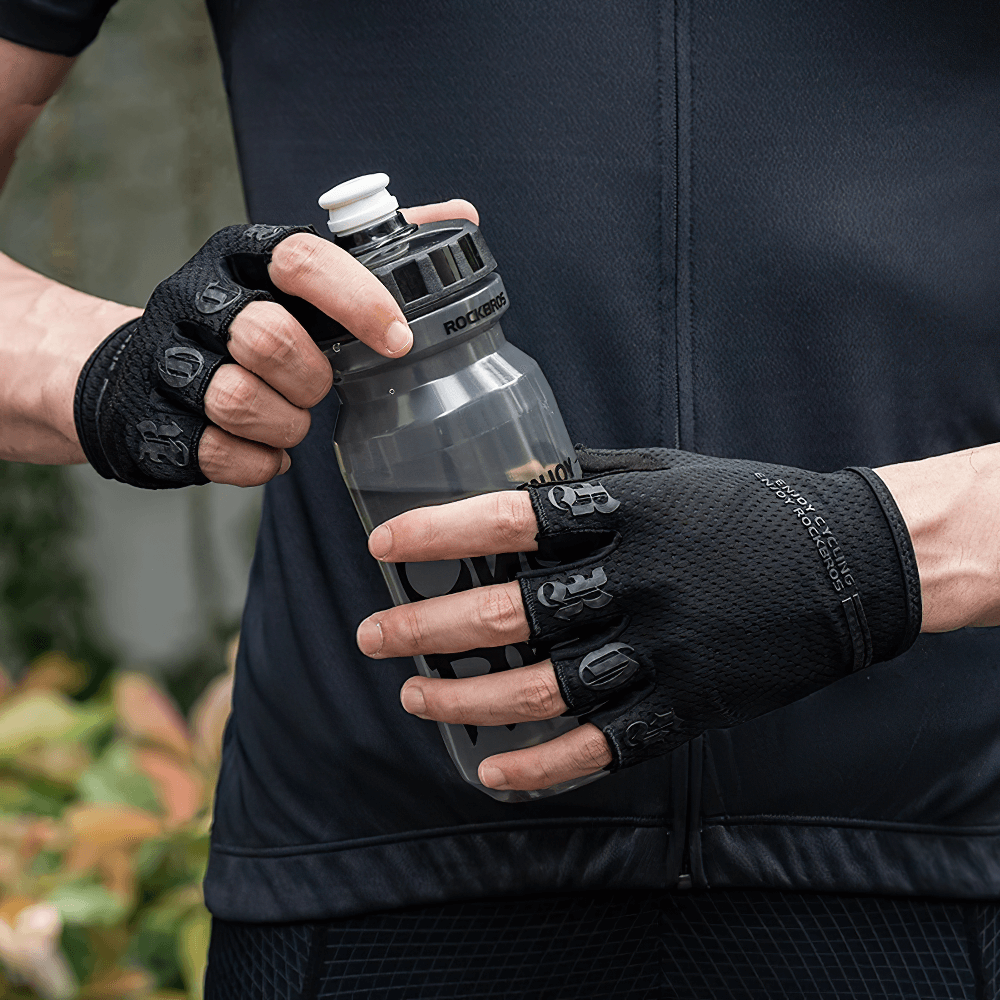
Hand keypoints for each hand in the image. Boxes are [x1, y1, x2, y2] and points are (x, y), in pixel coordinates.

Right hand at [73, 201, 476, 487]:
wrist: (138, 370)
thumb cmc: (245, 320)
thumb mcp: (299, 277)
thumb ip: (375, 251)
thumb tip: (461, 215)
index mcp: (242, 254)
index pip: (301, 258)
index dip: (358, 300)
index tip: (398, 340)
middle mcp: (197, 298)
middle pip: (268, 338)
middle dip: (311, 378)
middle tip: (320, 388)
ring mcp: (166, 359)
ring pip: (239, 399)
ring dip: (285, 422)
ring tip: (291, 420)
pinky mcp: (154, 419)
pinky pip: (219, 452)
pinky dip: (259, 462)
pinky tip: (267, 451)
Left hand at [357, 447, 920, 791]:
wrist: (854, 562)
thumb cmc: (754, 508)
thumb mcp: (672, 474)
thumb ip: (595, 481)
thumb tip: (520, 484)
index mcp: (629, 515)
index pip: (512, 521)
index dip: (440, 533)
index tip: (383, 545)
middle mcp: (639, 582)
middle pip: (512, 613)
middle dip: (429, 626)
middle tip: (373, 635)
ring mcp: (666, 649)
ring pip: (545, 686)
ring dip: (469, 699)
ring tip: (414, 695)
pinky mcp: (692, 703)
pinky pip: (606, 745)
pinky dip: (545, 766)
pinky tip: (494, 773)